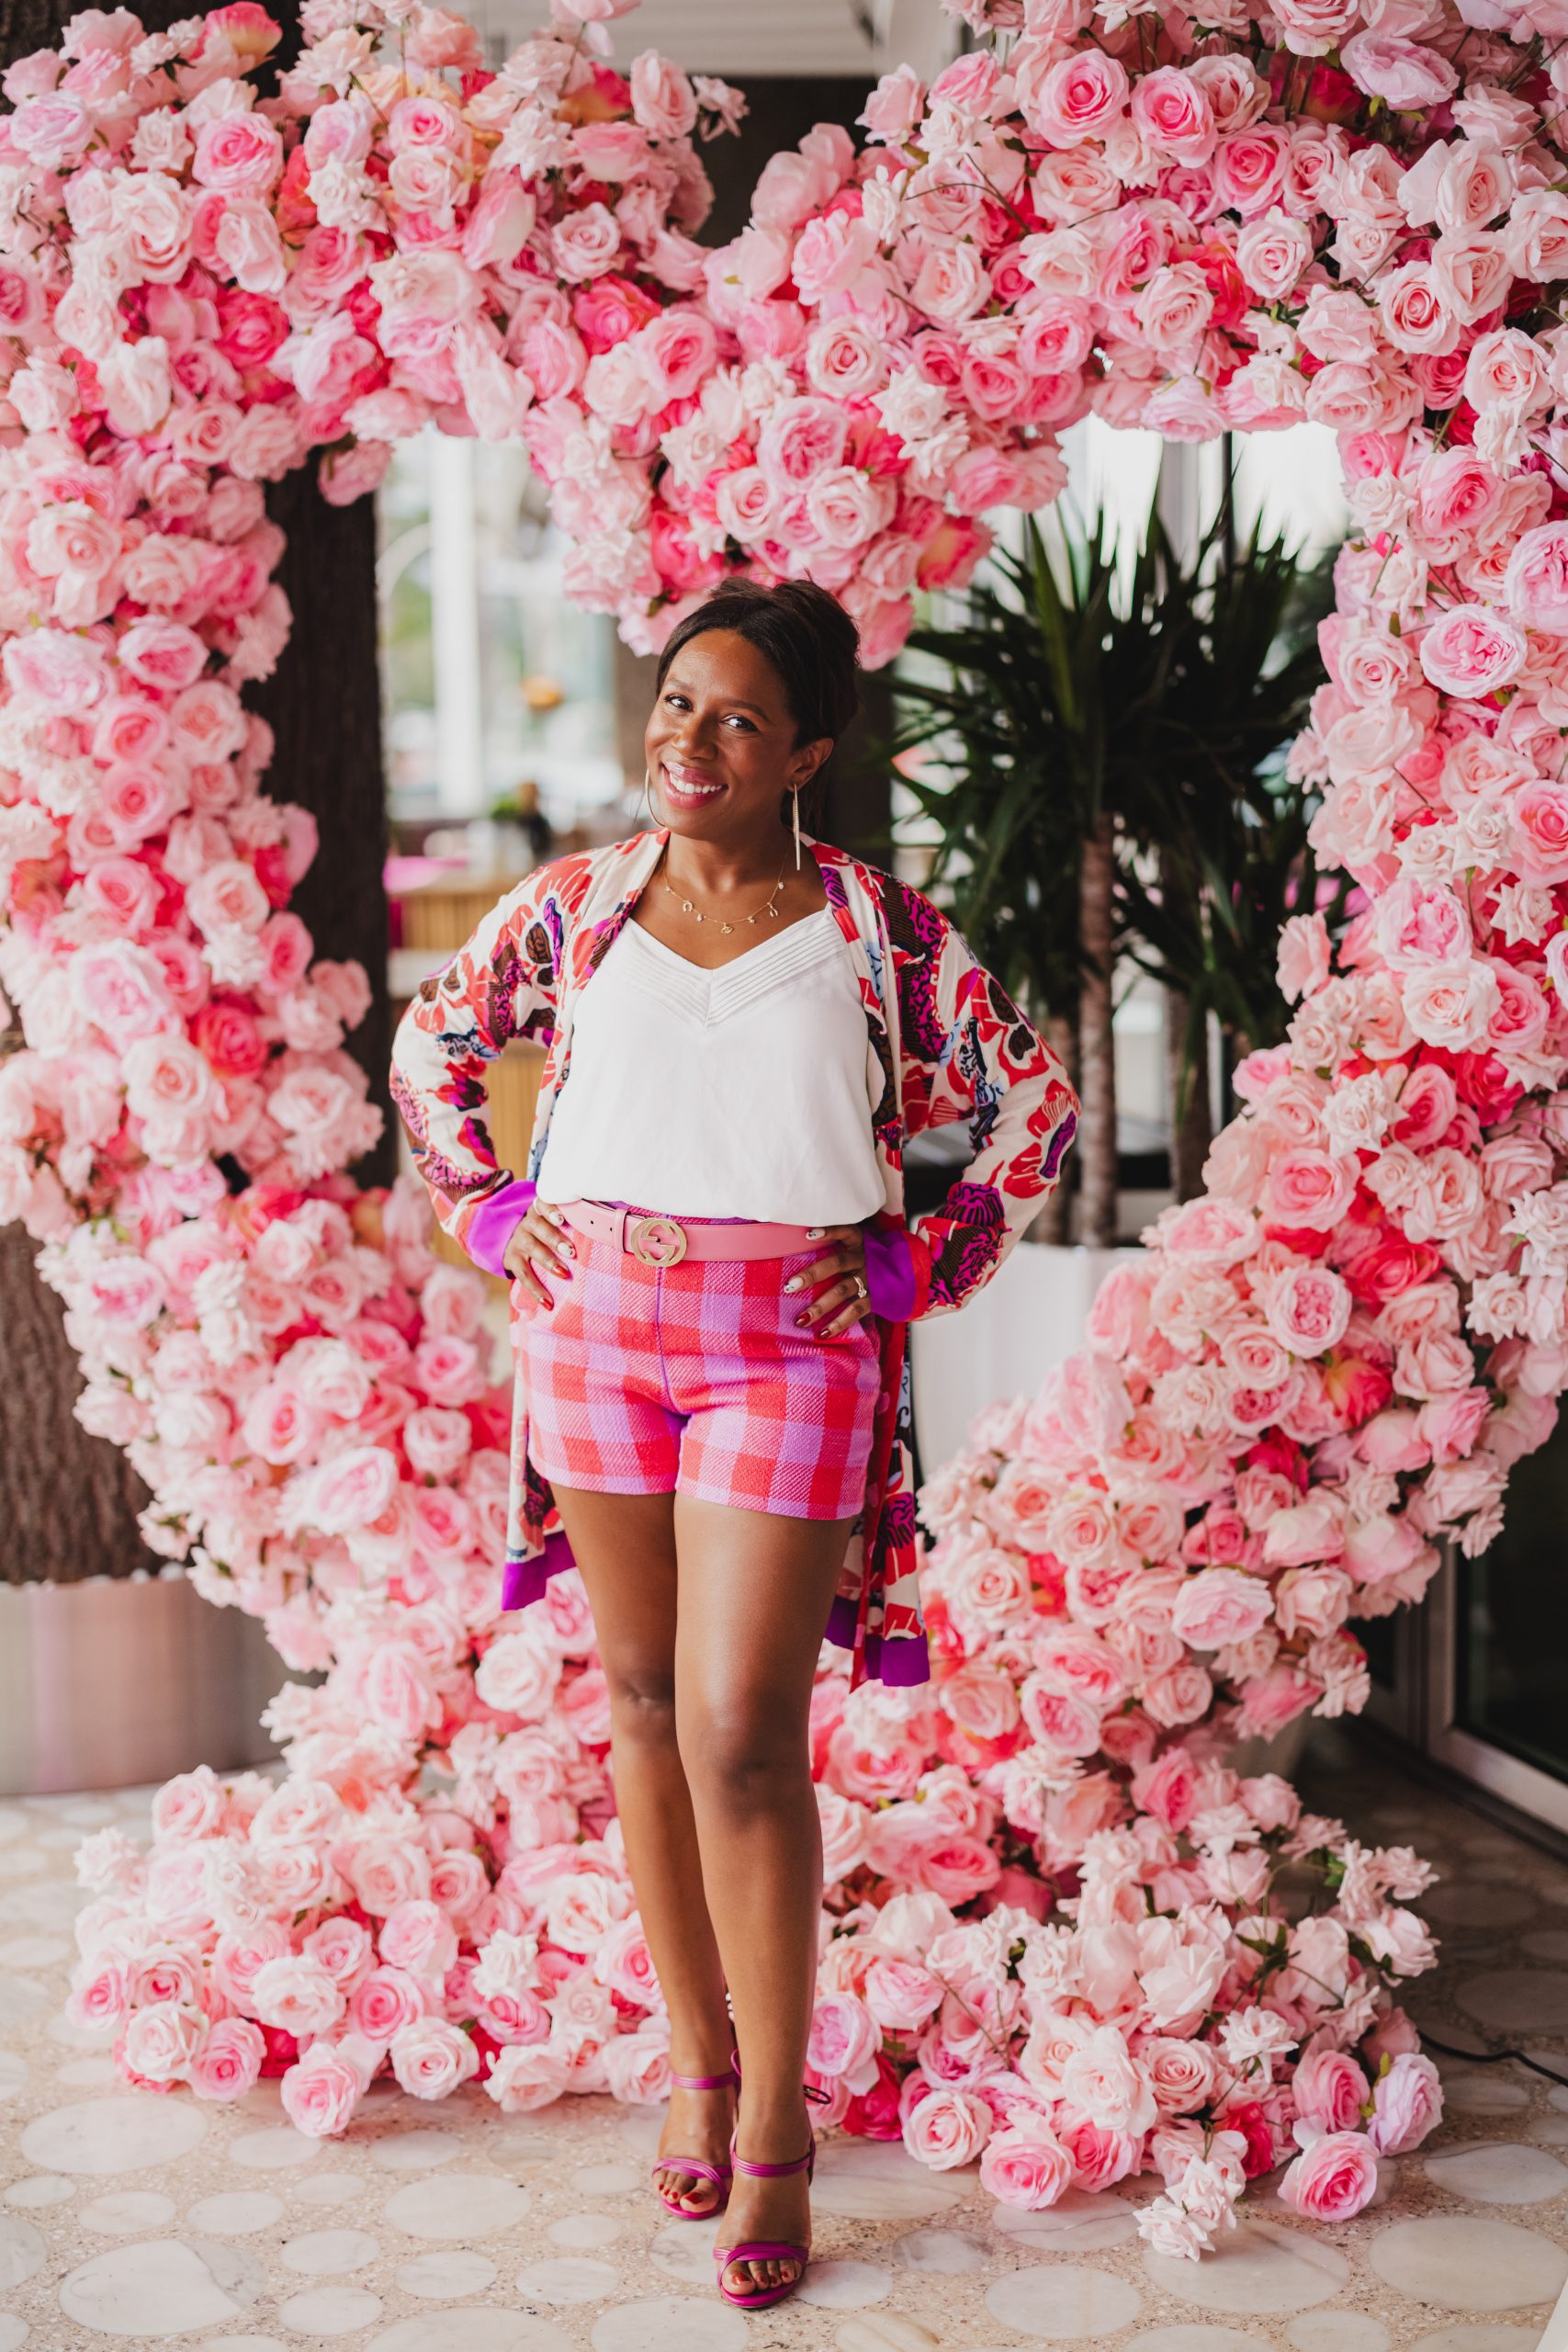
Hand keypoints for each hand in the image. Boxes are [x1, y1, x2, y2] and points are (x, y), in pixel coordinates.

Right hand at [504, 1198, 574, 1307]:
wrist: (517, 1241)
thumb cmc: (549, 1230)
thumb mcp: (556, 1220)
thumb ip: (575, 1220)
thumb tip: (606, 1227)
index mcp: (541, 1210)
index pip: (543, 1204)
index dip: (551, 1210)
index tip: (562, 1219)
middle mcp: (528, 1223)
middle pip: (538, 1227)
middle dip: (555, 1239)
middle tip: (571, 1251)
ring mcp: (519, 1241)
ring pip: (531, 1248)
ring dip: (548, 1261)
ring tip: (564, 1273)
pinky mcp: (512, 1260)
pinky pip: (523, 1275)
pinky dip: (536, 1290)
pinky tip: (548, 1302)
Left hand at [784, 1223, 872, 1337]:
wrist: (907, 1272)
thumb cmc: (869, 1257)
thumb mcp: (858, 1245)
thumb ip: (837, 1245)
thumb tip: (799, 1246)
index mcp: (859, 1241)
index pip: (846, 1231)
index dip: (829, 1232)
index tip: (808, 1234)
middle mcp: (864, 1258)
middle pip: (837, 1263)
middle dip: (813, 1275)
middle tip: (790, 1286)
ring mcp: (870, 1279)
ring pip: (843, 1290)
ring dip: (821, 1306)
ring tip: (801, 1320)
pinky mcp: (876, 1298)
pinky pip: (856, 1311)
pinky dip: (839, 1323)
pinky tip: (823, 1334)